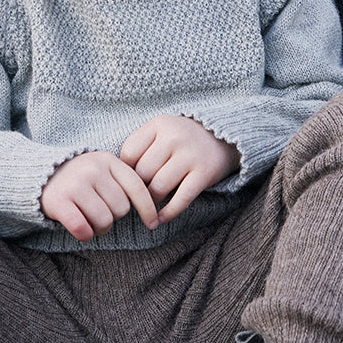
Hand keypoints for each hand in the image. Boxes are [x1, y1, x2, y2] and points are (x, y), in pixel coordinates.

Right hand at [40, 151, 158, 241]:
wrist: (41, 176)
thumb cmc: (81, 178)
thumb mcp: (103, 170)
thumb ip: (124, 182)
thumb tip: (152, 209)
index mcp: (108, 161)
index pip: (137, 187)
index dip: (148, 208)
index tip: (153, 223)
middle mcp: (93, 169)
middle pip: (121, 209)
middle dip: (114, 217)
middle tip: (100, 212)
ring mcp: (75, 184)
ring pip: (104, 221)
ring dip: (99, 228)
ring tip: (89, 219)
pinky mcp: (59, 201)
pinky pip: (83, 228)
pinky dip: (85, 234)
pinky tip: (80, 228)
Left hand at [120, 115, 240, 224]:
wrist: (223, 137)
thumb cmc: (183, 138)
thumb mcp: (162, 130)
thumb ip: (142, 145)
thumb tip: (119, 176)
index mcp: (159, 124)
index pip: (129, 152)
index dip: (126, 170)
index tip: (131, 178)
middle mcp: (174, 137)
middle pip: (142, 172)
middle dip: (139, 188)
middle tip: (141, 194)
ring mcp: (190, 155)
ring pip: (159, 187)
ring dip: (152, 201)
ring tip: (152, 203)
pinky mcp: (204, 173)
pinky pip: (181, 199)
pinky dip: (168, 213)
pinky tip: (161, 218)